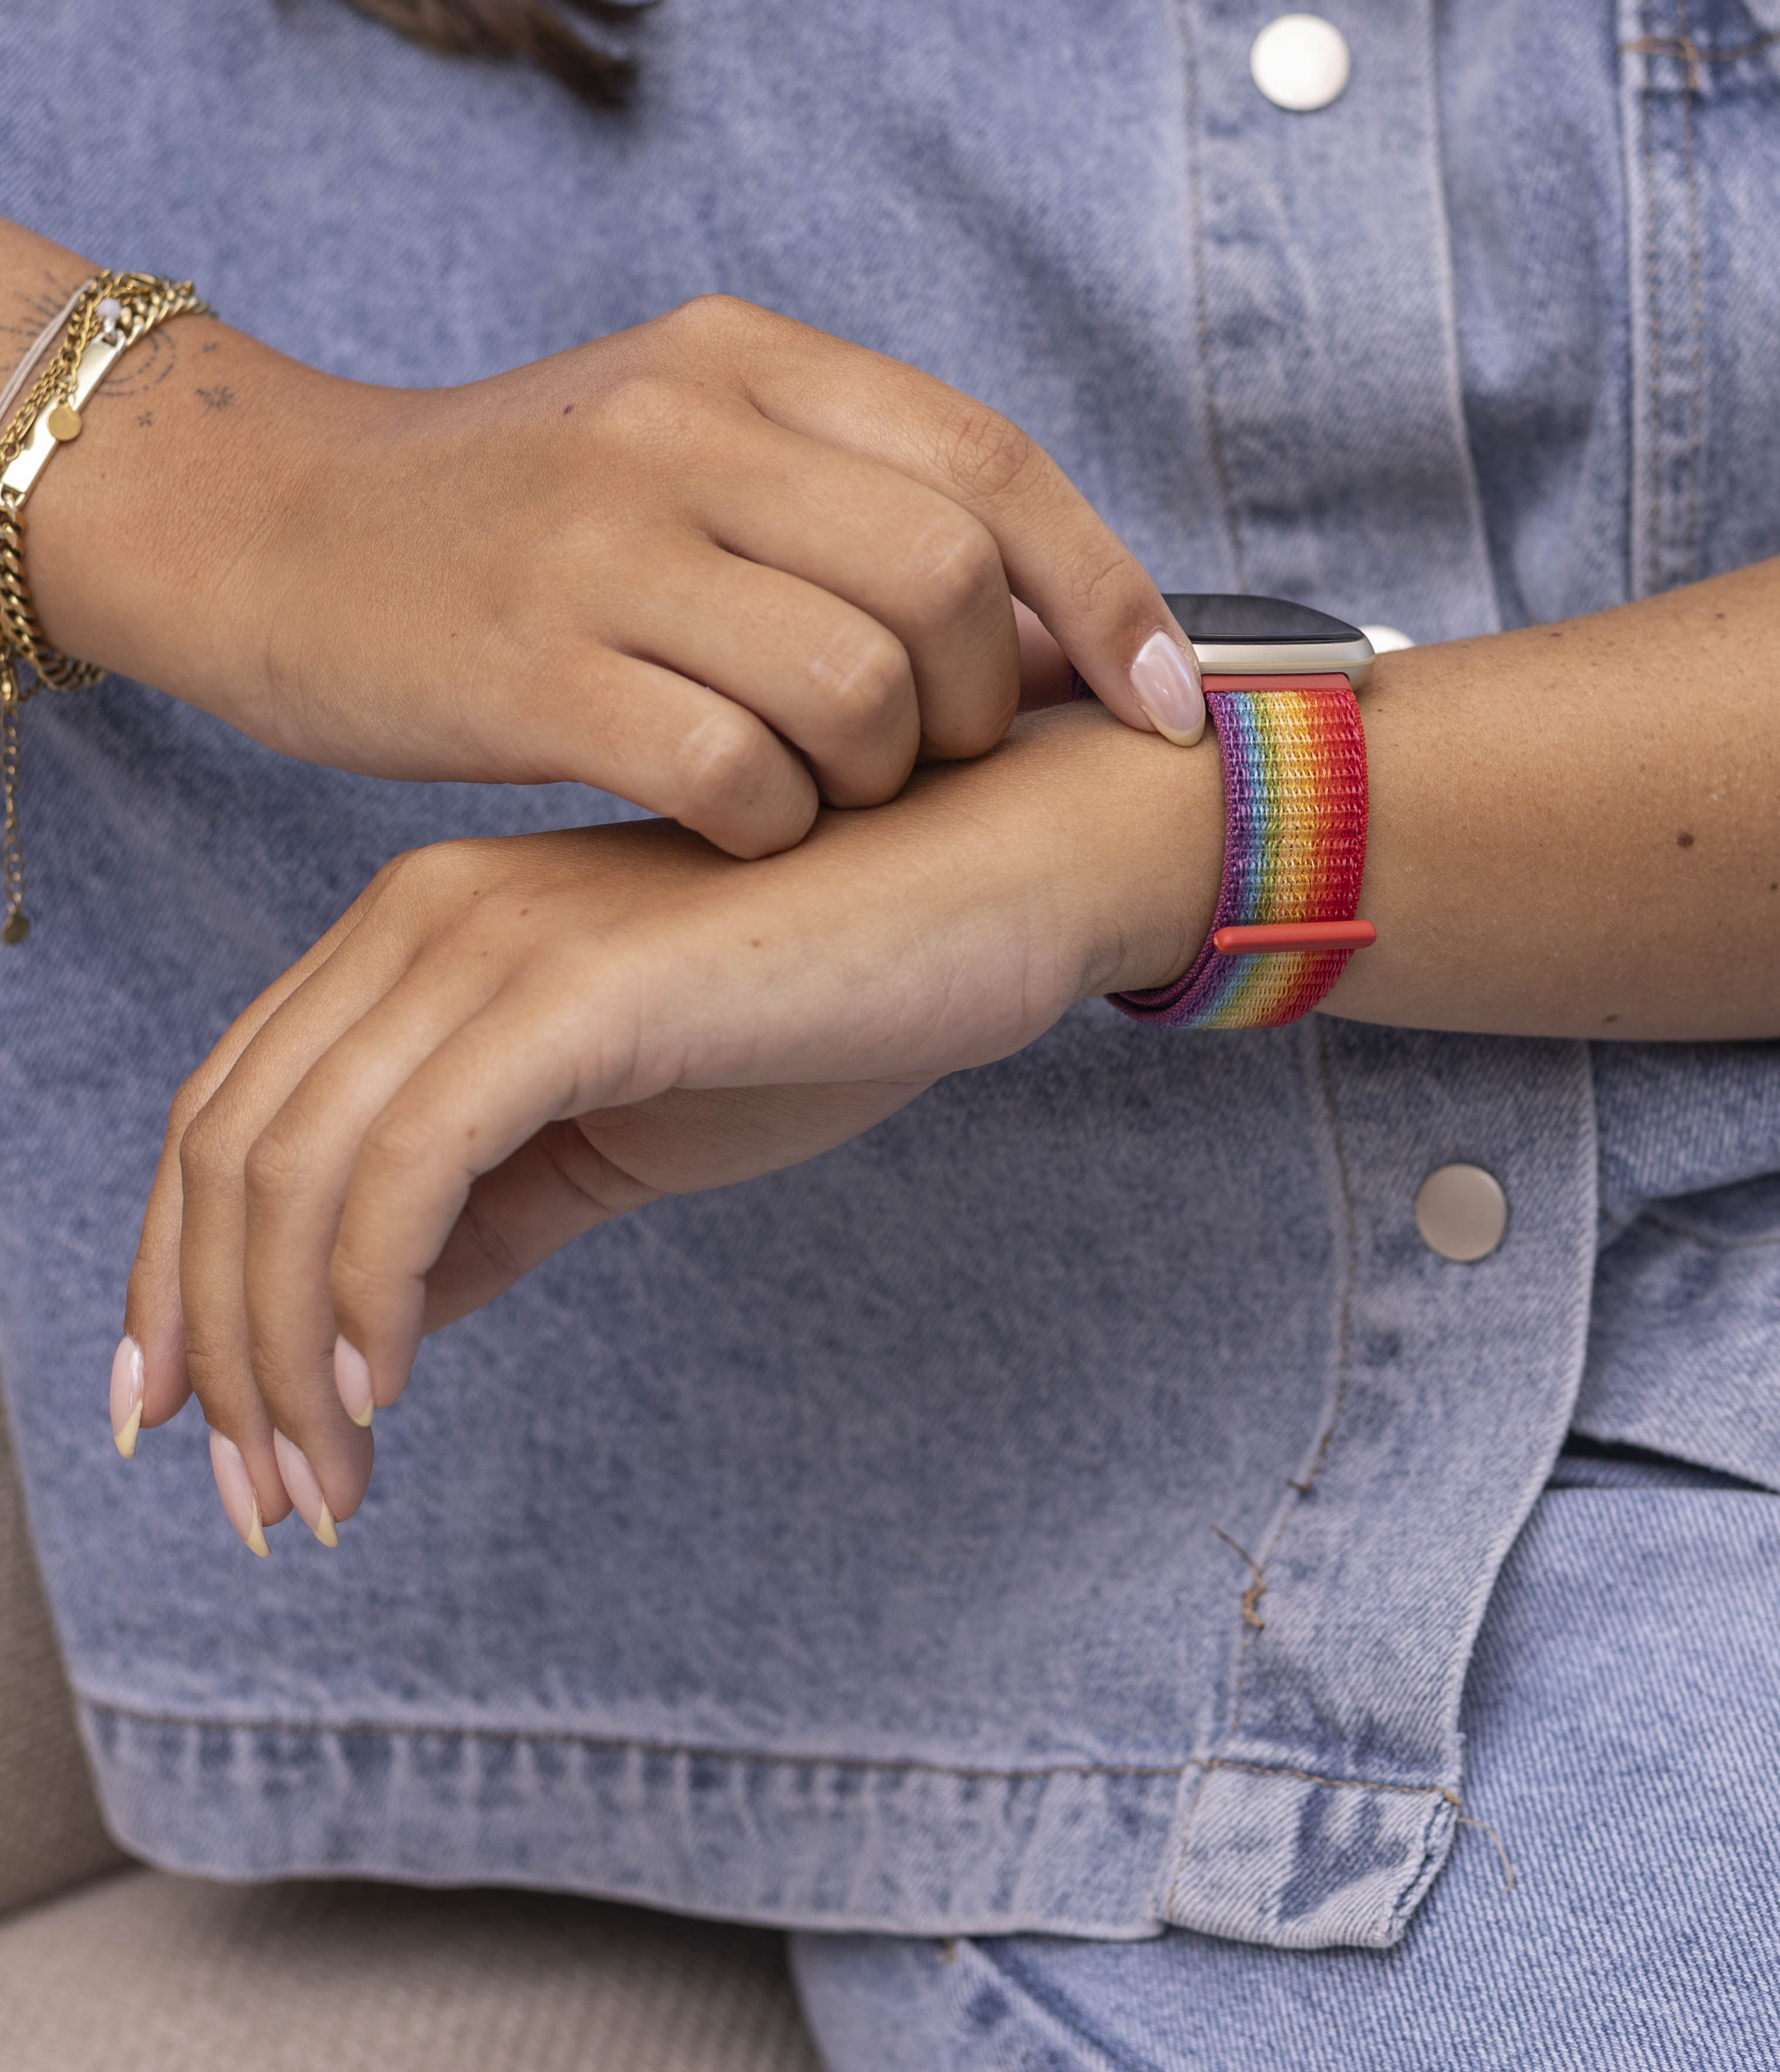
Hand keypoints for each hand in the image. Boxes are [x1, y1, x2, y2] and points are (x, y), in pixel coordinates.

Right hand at [22, 244, 1204, 856]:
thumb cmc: (521, 520)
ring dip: (878, 772)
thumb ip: (863, 513)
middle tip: (930, 754)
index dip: (1108, 593)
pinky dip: (773, 822)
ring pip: (857, 685)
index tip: (1162, 701)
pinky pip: (736, 771)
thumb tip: (1071, 636)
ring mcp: (603, 542)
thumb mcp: (691, 454)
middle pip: (948, 580)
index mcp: (744, 359)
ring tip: (824, 788)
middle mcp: (683, 425)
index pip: (993, 466)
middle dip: (980, 700)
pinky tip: (738, 823)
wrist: (268, 526)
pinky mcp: (530, 663)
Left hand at [116, 705, 1220, 1548]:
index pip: (231, 1115)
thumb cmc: (833, 996)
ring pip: (294, 1170)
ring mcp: (492, 938)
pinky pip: (410, 1164)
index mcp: (421, 931)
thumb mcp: (628, 1122)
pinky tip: (389, 1388)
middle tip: (266, 1501)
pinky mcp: (574, 987)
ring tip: (322, 1485)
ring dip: (281, 1355)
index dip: (180, 1279)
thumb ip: (498, 1203)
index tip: (200, 1428)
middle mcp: (422, 913)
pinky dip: (368, 1292)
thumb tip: (375, 1326)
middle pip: (228, 1150)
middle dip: (217, 1348)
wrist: (993, 884)